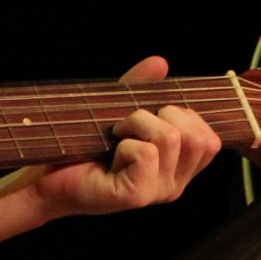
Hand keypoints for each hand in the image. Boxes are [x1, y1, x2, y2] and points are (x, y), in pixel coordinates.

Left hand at [29, 56, 221, 220]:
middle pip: (197, 136)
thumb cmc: (87, 144)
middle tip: (129, 125)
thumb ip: (144, 88)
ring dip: (137, 124)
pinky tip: (110, 154)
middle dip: (162, 115)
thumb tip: (160, 62)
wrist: (50, 173)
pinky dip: (125, 142)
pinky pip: (147, 152)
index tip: (152, 116)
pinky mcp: (137, 196)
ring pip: (170, 138)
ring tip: (117, 136)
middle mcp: (175, 185)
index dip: (185, 116)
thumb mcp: (121, 109)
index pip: (210, 140)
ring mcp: (158, 193)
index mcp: (180, 168)